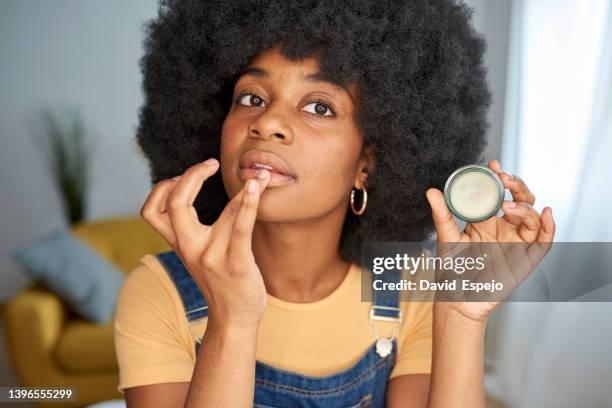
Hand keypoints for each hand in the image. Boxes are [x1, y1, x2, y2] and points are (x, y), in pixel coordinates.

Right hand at [140, 158, 271, 328]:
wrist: (234, 320)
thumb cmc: (221, 281)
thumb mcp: (198, 252)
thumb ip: (191, 226)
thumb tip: (192, 187)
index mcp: (180, 244)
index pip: (152, 210)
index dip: (162, 187)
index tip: (185, 175)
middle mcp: (191, 249)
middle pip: (173, 205)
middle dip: (189, 176)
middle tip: (210, 164)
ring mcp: (213, 257)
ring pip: (222, 213)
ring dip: (244, 188)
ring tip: (259, 173)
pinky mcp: (236, 263)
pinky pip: (242, 227)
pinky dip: (249, 203)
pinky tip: (257, 187)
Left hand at [425, 160, 555, 321]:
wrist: (458, 299)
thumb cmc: (452, 270)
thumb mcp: (447, 238)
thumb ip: (442, 215)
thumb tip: (432, 191)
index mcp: (486, 221)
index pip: (498, 194)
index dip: (498, 178)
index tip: (492, 165)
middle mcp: (504, 229)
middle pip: (520, 200)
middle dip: (516, 186)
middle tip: (504, 178)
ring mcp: (516, 243)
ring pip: (532, 217)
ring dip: (524, 206)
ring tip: (508, 204)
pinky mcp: (526, 259)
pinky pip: (544, 241)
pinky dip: (549, 226)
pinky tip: (545, 212)